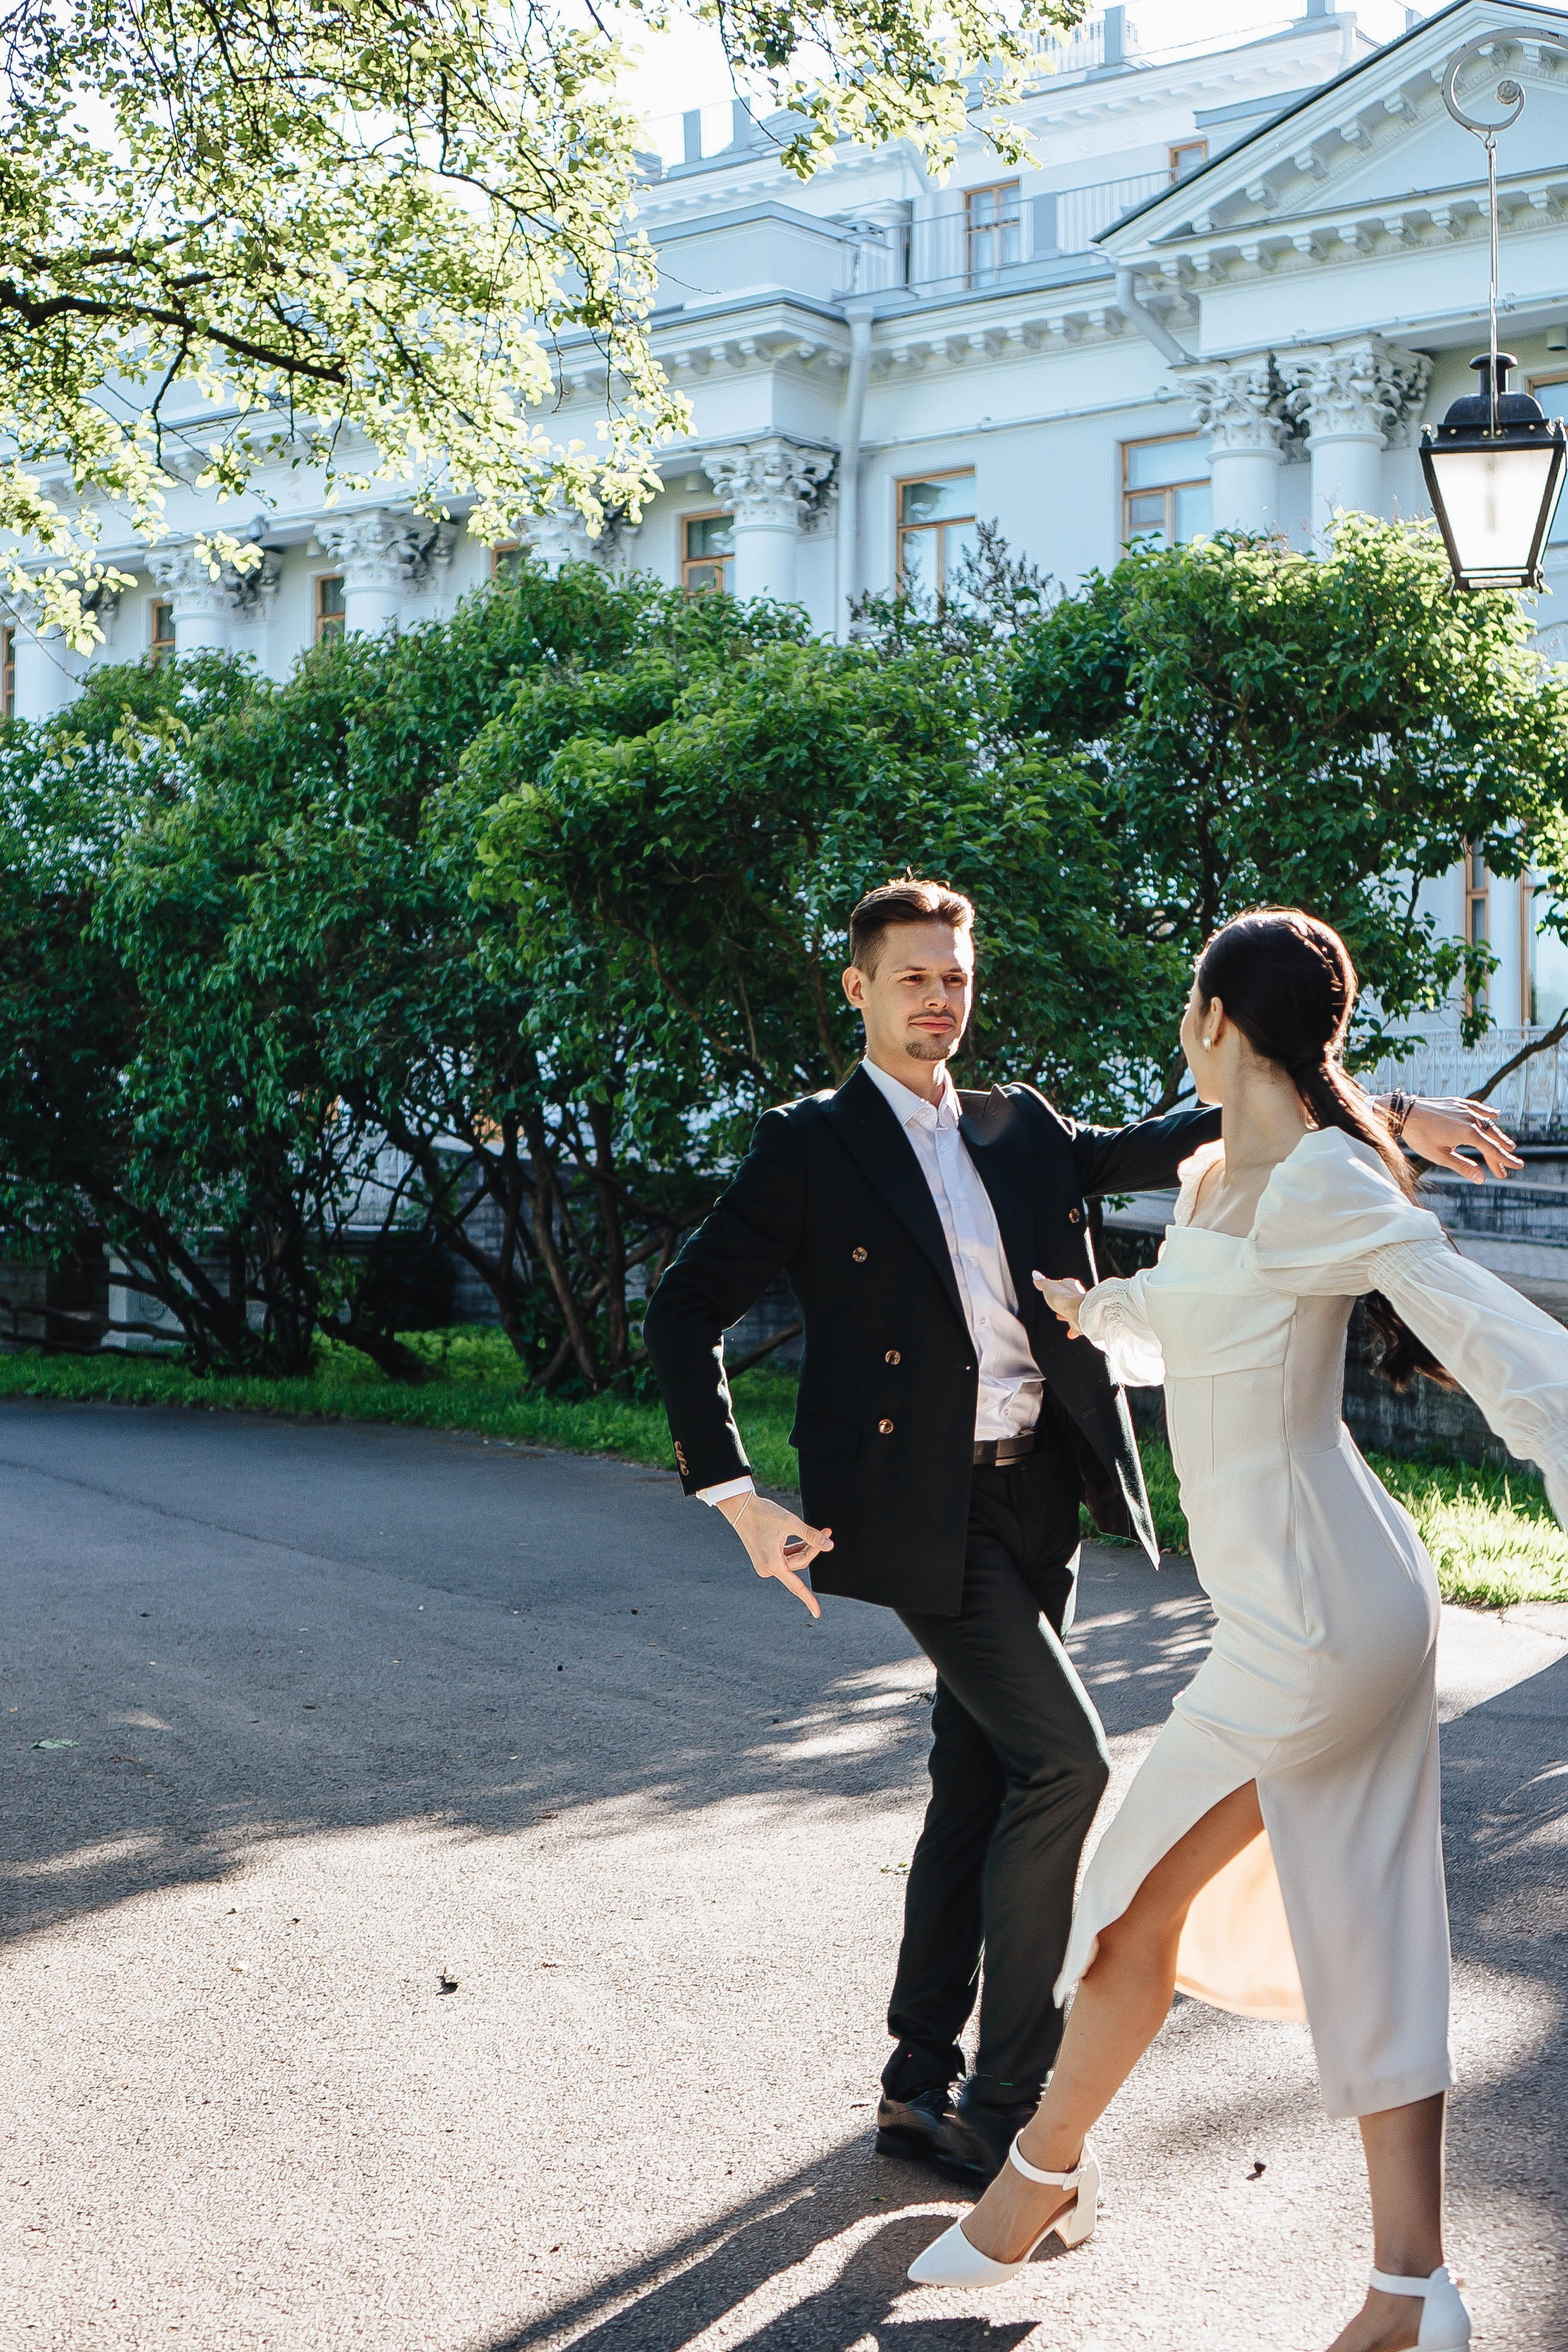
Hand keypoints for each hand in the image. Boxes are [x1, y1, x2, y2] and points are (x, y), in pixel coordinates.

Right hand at [715, 1491, 830, 1617]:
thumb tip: (829, 1545)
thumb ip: (811, 1536)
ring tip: (816, 1531)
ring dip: (804, 1547)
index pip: (796, 1586)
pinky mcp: (764, 1559)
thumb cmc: (763, 1514)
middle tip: (826, 1531)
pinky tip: (799, 1537)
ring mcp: (765, 1565)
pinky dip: (794, 1548)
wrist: (741, 1508)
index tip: (817, 1613)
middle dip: (812, 1549)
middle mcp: (767, 1568)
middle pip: (799, 1564)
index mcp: (773, 1564)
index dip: (809, 1600)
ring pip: (793, 1561)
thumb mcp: (790, 1523)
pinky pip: (785, 1558)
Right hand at [1032, 1270, 1087, 1335]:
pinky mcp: (1080, 1322)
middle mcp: (1077, 1297)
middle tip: (1057, 1305)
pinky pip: (1076, 1326)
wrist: (1078, 1312)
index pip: (1064, 1284)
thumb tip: (1035, 1274)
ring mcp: (1079, 1310)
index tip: (1053, 1290)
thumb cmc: (1065, 1298)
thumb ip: (1042, 1282)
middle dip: (1062, 1302)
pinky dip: (1072, 1330)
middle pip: (1069, 1298)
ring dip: (1066, 1314)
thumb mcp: (1048, 1287)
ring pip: (1072, 1311)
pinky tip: (1070, 1334)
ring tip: (1060, 1317)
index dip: (1058, 1288)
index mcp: (1070, 1286)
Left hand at [1400, 1096, 1521, 1183]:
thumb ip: (1463, 1166)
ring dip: (1497, 1136)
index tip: (1518, 1167)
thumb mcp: (1440, 1156)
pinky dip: (1488, 1113)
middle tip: (1509, 1167)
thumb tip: (1482, 1179)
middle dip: (1501, 1153)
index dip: (1505, 1160)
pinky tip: (1495, 1115)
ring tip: (1508, 1145)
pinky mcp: (1457, 1103)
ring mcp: (1465, 1109)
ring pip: (1487, 1124)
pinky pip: (1478, 1108)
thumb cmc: (1419, 1137)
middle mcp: (1471, 1119)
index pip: (1493, 1150)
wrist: (1403, 1112)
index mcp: (1469, 1133)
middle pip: (1492, 1139)